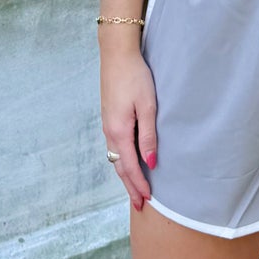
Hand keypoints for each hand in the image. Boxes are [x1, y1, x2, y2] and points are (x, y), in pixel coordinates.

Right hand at [100, 43, 157, 210]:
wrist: (117, 54)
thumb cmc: (135, 77)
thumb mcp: (147, 106)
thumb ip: (148, 135)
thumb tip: (150, 163)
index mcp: (119, 131)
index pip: (129, 167)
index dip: (139, 184)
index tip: (148, 200)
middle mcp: (109, 131)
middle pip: (119, 166)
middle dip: (130, 186)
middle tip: (139, 205)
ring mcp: (107, 124)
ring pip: (115, 157)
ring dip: (125, 174)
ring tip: (135, 187)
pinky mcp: (109, 117)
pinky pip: (114, 146)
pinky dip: (121, 160)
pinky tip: (128, 160)